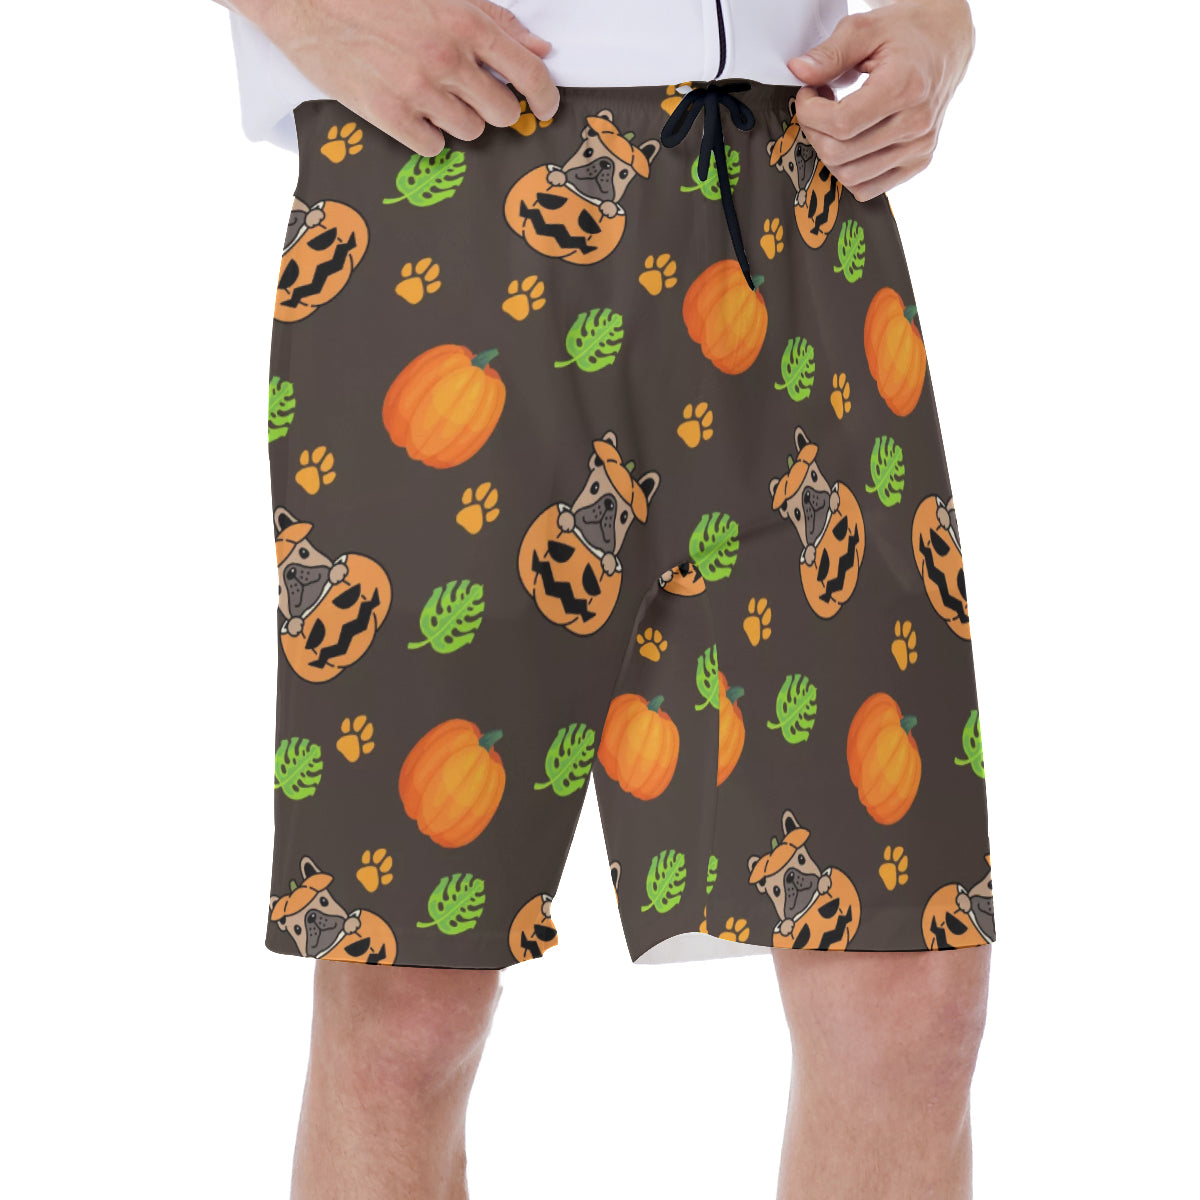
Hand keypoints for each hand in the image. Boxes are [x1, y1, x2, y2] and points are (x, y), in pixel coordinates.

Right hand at [233, 0, 558, 155]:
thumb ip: (493, 21)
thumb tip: (537, 49)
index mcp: (464, 24)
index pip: (529, 74)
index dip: (546, 98)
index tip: (546, 108)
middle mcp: (447, 59)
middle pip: (503, 113)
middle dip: (495, 108)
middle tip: (474, 96)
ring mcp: (418, 90)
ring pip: (470, 132)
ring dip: (459, 119)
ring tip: (433, 95)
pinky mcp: (388, 115)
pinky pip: (432, 145)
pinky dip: (427, 134)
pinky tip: (411, 110)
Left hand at [786, 0, 974, 200]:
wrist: (946, 44)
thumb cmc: (907, 34)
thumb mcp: (865, 29)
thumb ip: (830, 53)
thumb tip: (798, 71)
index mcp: (905, 88)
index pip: (841, 124)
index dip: (810, 113)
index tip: (808, 94)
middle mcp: (917, 124)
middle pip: (840, 154)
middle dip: (815, 132)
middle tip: (818, 107)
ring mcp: (919, 148)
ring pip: (850, 176)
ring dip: (829, 153)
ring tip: (835, 122)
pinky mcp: (918, 162)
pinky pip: (868, 188)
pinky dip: (849, 171)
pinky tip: (850, 142)